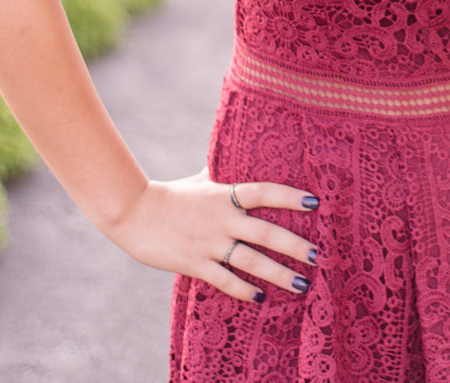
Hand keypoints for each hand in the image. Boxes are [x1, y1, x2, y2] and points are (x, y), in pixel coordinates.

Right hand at [101, 165, 322, 302]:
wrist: (131, 212)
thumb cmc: (169, 195)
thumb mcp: (200, 180)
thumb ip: (223, 173)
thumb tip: (236, 152)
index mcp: (224, 195)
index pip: (265, 192)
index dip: (290, 197)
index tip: (315, 203)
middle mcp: (222, 219)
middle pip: (266, 232)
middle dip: (295, 245)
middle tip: (318, 256)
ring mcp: (209, 243)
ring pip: (251, 261)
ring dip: (279, 274)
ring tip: (302, 284)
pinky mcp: (194, 264)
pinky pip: (224, 280)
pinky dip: (244, 290)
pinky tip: (260, 298)